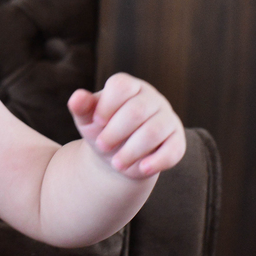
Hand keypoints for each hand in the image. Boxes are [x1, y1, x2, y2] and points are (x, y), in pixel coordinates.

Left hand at [67, 73, 185, 179]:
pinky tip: (142, 169)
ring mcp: (167, 118)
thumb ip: (81, 107)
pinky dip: (157, 161)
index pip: (121, 86)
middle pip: (137, 110)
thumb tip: (77, 98)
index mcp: (129, 87)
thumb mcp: (87, 120)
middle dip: (115, 132)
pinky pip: (173, 150)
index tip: (96, 122)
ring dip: (132, 151)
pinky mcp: (177, 140)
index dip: (107, 105)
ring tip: (116, 164)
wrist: (117, 156)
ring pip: (154, 131)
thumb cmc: (101, 130)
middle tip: (102, 146)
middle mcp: (151, 98)